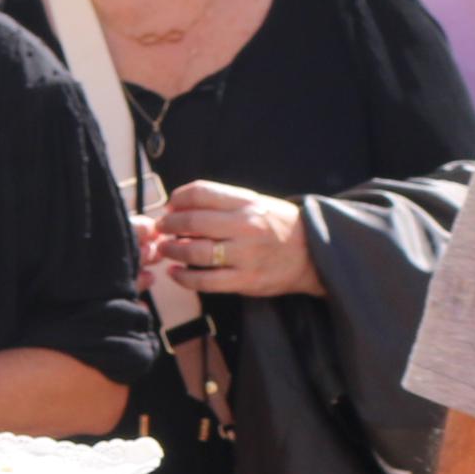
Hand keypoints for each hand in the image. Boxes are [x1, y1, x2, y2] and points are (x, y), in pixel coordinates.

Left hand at [152, 180, 319, 296]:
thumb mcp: (256, 203)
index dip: (178, 198)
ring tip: (165, 250)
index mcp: (247, 203)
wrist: (314, 253)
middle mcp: (245, 226)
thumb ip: (223, 203)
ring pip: (195, 252)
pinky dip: (184, 278)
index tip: (169, 206)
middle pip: (193, 221)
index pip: (201, 192)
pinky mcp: (246, 280)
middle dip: (168, 226)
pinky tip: (175, 274)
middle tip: (160, 229)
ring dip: (172, 251)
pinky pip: (206, 281)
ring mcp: (245, 255)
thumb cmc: (279, 227)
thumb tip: (180, 205)